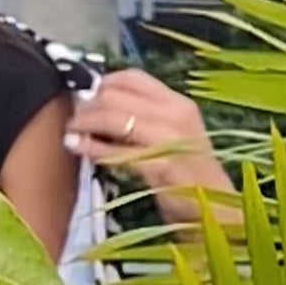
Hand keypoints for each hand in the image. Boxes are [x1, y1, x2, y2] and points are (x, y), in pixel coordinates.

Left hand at [64, 70, 233, 233]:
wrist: (215, 207)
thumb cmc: (188, 174)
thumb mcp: (171, 136)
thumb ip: (144, 118)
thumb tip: (101, 106)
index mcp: (178, 103)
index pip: (133, 77)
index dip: (103, 83)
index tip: (86, 95)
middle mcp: (175, 114)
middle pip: (117, 96)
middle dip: (88, 106)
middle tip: (74, 118)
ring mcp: (169, 139)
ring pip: (113, 118)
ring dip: (85, 123)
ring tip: (71, 132)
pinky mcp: (158, 165)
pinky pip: (115, 151)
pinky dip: (92, 148)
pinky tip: (78, 148)